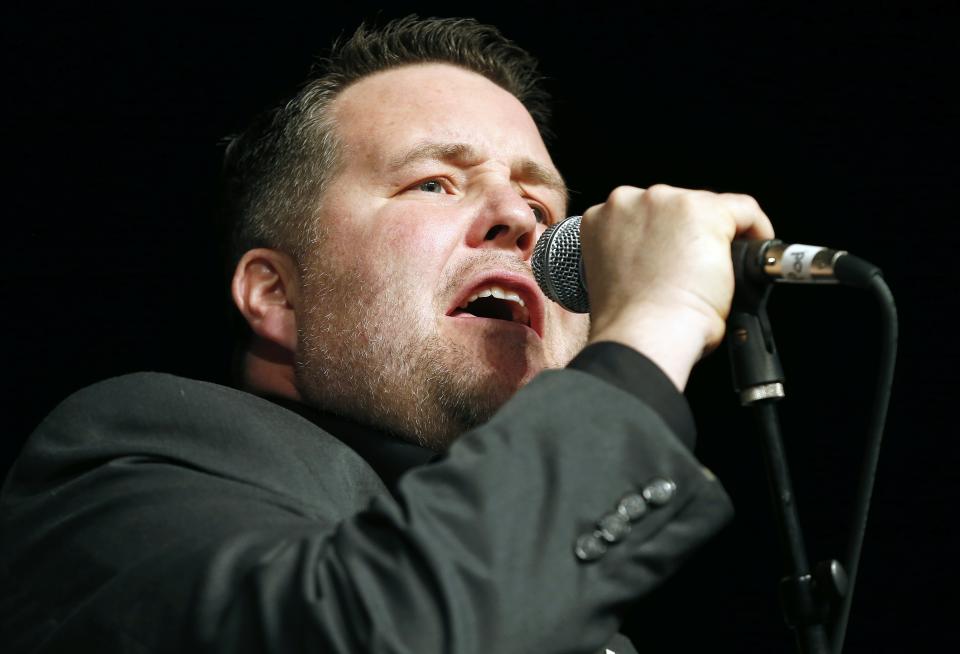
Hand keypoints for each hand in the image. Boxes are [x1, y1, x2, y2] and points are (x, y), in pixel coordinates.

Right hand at [581, 184, 774, 388]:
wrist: (643, 333)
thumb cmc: (629, 321)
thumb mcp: (617, 276)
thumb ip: (635, 255)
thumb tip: (668, 262)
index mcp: (602, 218)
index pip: (646, 215)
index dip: (665, 238)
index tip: (676, 258)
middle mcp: (630, 201)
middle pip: (676, 207)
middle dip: (689, 236)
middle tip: (697, 271)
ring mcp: (667, 202)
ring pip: (707, 208)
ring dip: (715, 236)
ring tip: (719, 271)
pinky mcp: (704, 211)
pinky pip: (743, 210)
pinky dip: (755, 230)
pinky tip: (751, 257)